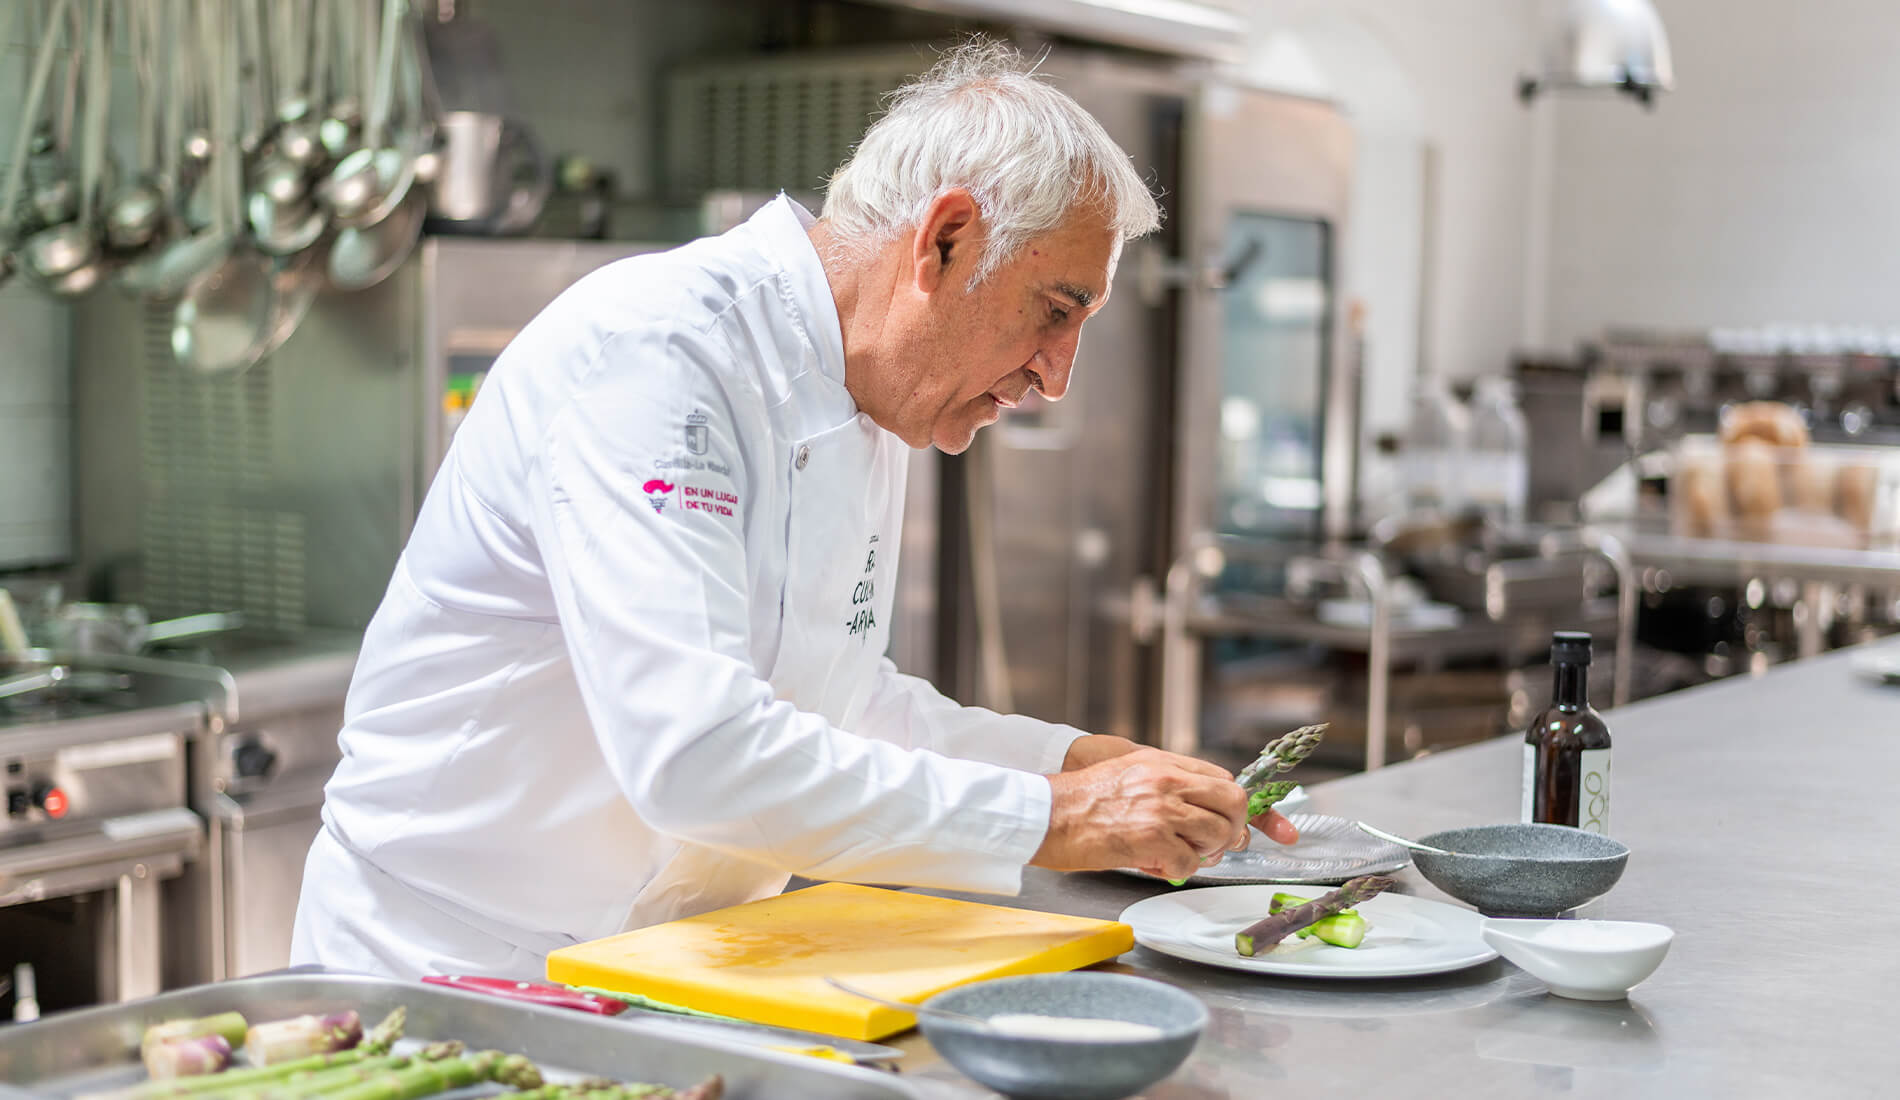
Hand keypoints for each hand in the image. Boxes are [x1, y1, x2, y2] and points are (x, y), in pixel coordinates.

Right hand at [1056, 736, 1300, 849]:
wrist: (1044, 814)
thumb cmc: (1081, 801)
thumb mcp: (1129, 775)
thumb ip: (1170, 788)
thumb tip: (1207, 814)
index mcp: (1163, 763)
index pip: (1227, 780)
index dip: (1255, 810)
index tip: (1279, 829)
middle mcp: (1167, 780)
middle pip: (1233, 804)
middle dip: (1230, 831)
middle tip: (1209, 844)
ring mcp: (1160, 808)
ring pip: (1217, 834)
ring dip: (1202, 852)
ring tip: (1170, 852)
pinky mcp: (1149, 837)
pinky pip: (1188, 861)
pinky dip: (1174, 868)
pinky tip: (1149, 861)